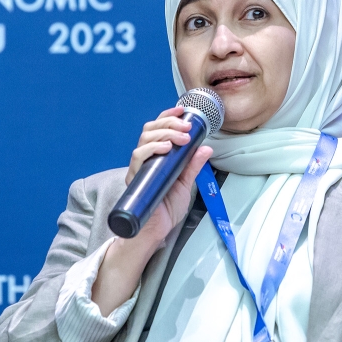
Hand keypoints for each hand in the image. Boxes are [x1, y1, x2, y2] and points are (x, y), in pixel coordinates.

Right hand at [124, 106, 213, 247]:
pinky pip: (138, 157)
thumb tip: (206, 148)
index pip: (158, 128)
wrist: (155, 231)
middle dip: (169, 123)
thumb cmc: (165, 209)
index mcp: (157, 157)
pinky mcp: (135, 177)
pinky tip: (166, 148)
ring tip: (180, 138)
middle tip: (186, 128)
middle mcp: (145, 159)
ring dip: (164, 133)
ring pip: (144, 139)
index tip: (182, 110)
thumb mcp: (185, 184)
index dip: (168, 116)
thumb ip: (193, 166)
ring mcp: (139, 167)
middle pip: (150, 129)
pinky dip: (152, 148)